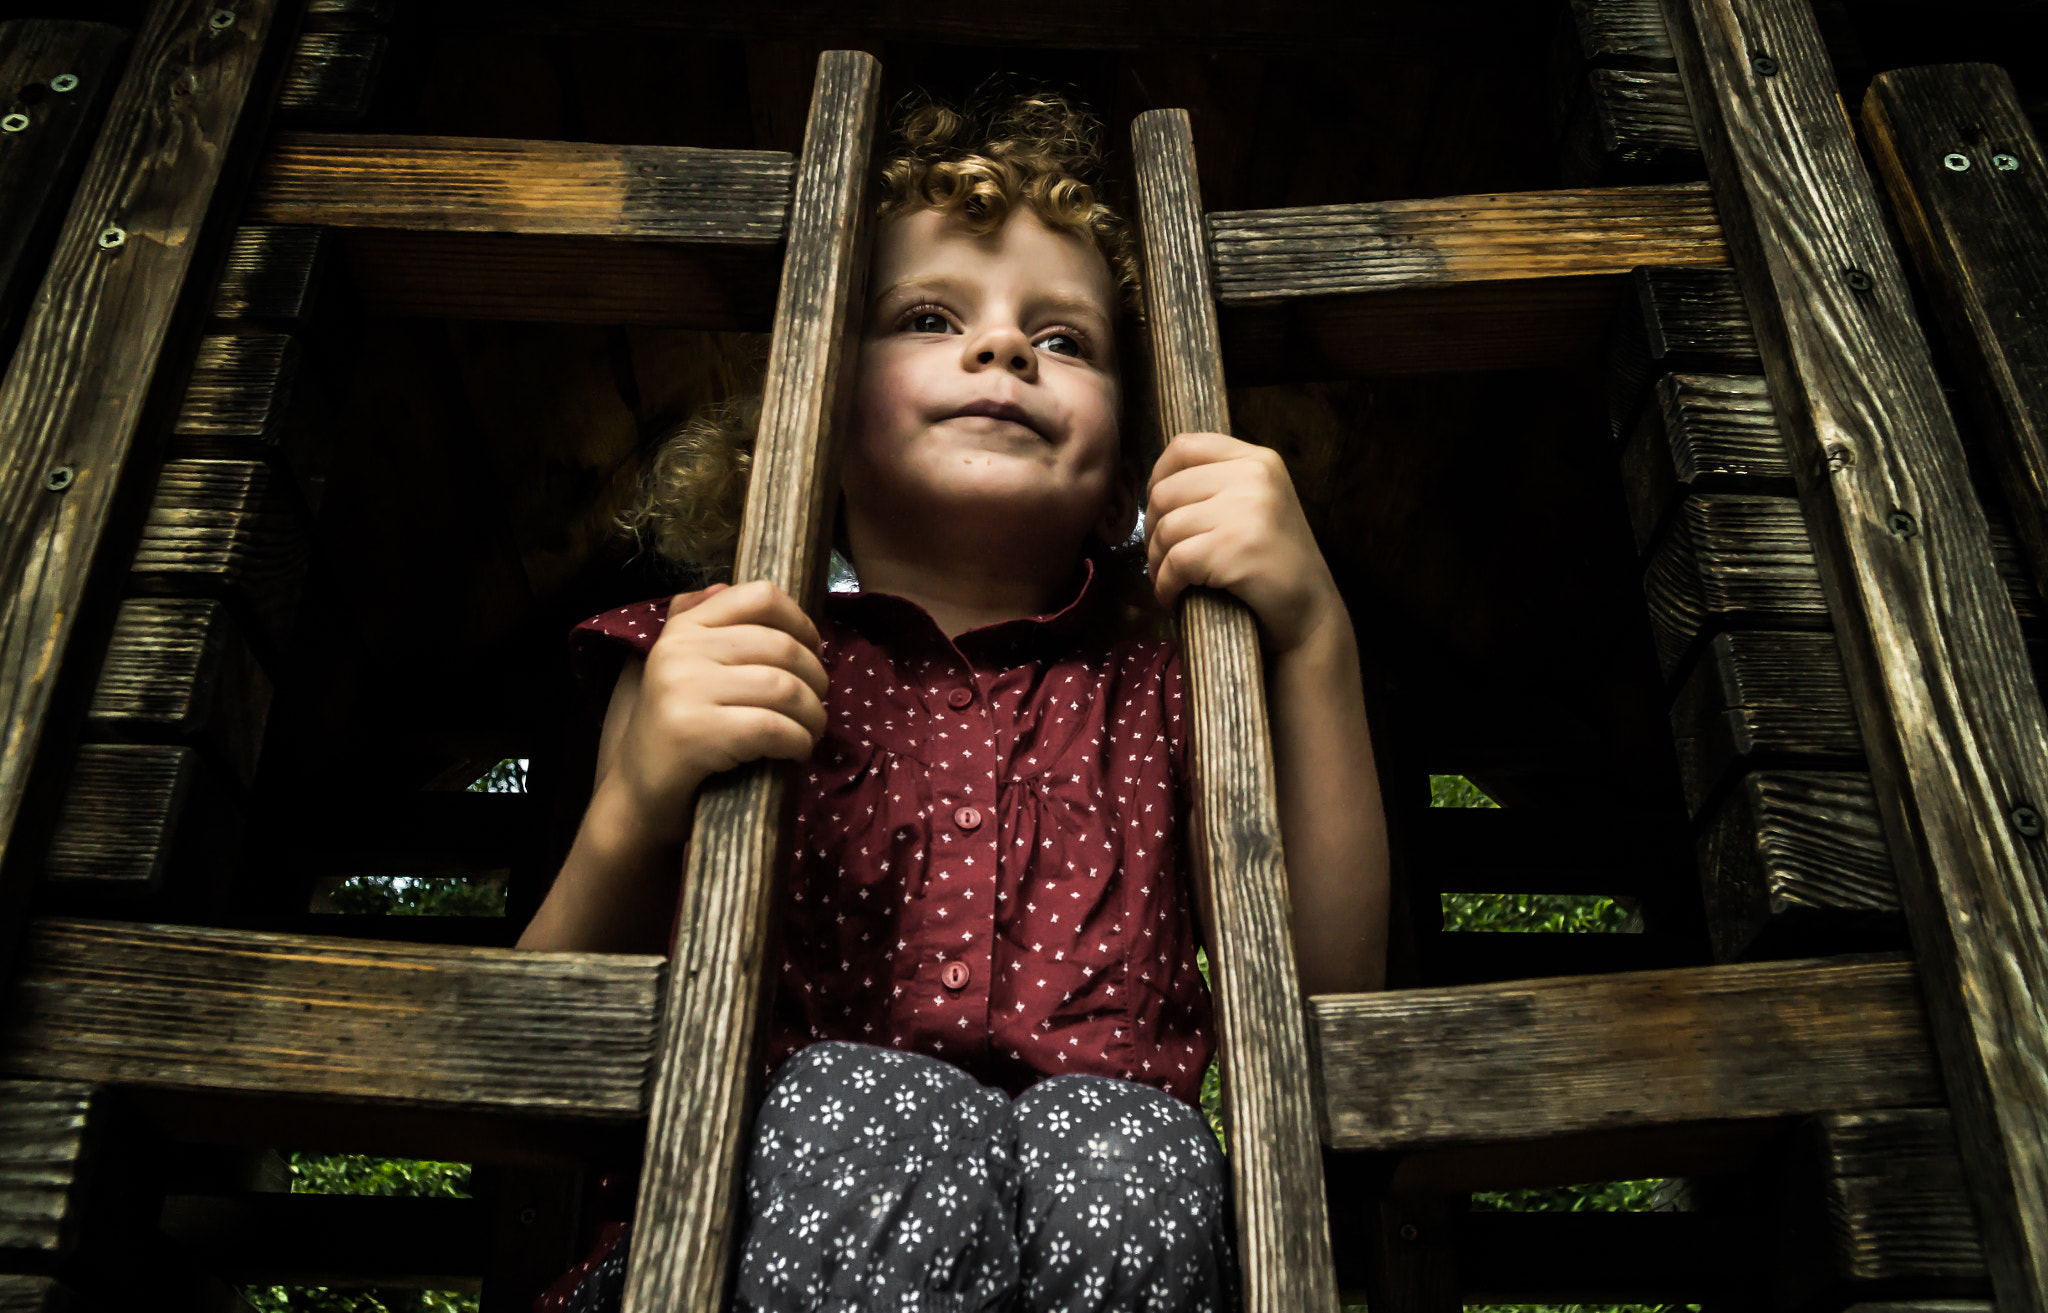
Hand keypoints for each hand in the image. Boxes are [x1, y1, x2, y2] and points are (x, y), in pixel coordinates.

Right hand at [603, 579, 828, 845]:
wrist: (637, 794)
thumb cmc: (676, 731)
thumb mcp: (682, 669)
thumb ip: (702, 623)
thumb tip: (727, 585)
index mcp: (683, 628)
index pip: (759, 596)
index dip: (802, 621)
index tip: (814, 652)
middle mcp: (680, 650)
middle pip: (782, 646)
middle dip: (816, 679)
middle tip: (817, 704)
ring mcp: (683, 690)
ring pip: (783, 687)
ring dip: (813, 715)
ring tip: (811, 731)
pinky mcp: (694, 733)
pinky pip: (772, 727)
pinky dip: (798, 741)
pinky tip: (796, 752)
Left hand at [1145, 431, 1344, 655]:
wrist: (1312, 610)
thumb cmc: (1277, 562)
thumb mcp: (1259, 503)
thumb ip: (1220, 484)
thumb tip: (1157, 486)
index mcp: (1258, 460)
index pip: (1184, 447)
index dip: (1157, 477)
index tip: (1156, 508)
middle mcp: (1254, 476)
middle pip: (1166, 491)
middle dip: (1151, 529)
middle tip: (1159, 554)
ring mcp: (1246, 510)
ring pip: (1167, 528)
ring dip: (1157, 561)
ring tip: (1166, 579)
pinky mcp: (1235, 548)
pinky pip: (1175, 562)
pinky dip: (1165, 584)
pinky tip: (1171, 596)